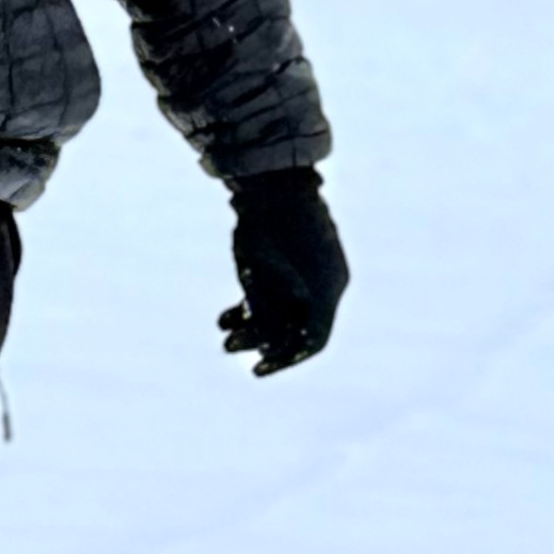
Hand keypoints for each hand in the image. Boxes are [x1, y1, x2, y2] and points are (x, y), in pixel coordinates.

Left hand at [220, 166, 347, 376]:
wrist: (268, 183)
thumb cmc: (276, 228)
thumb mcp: (272, 275)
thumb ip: (270, 312)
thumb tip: (268, 347)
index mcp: (328, 289)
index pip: (313, 339)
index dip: (287, 358)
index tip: (259, 369)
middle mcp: (315, 285)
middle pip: (291, 329)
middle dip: (261, 342)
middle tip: (230, 346)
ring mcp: (295, 275)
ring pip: (275, 316)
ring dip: (251, 329)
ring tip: (225, 334)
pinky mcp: (275, 265)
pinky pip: (264, 299)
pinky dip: (246, 312)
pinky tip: (225, 319)